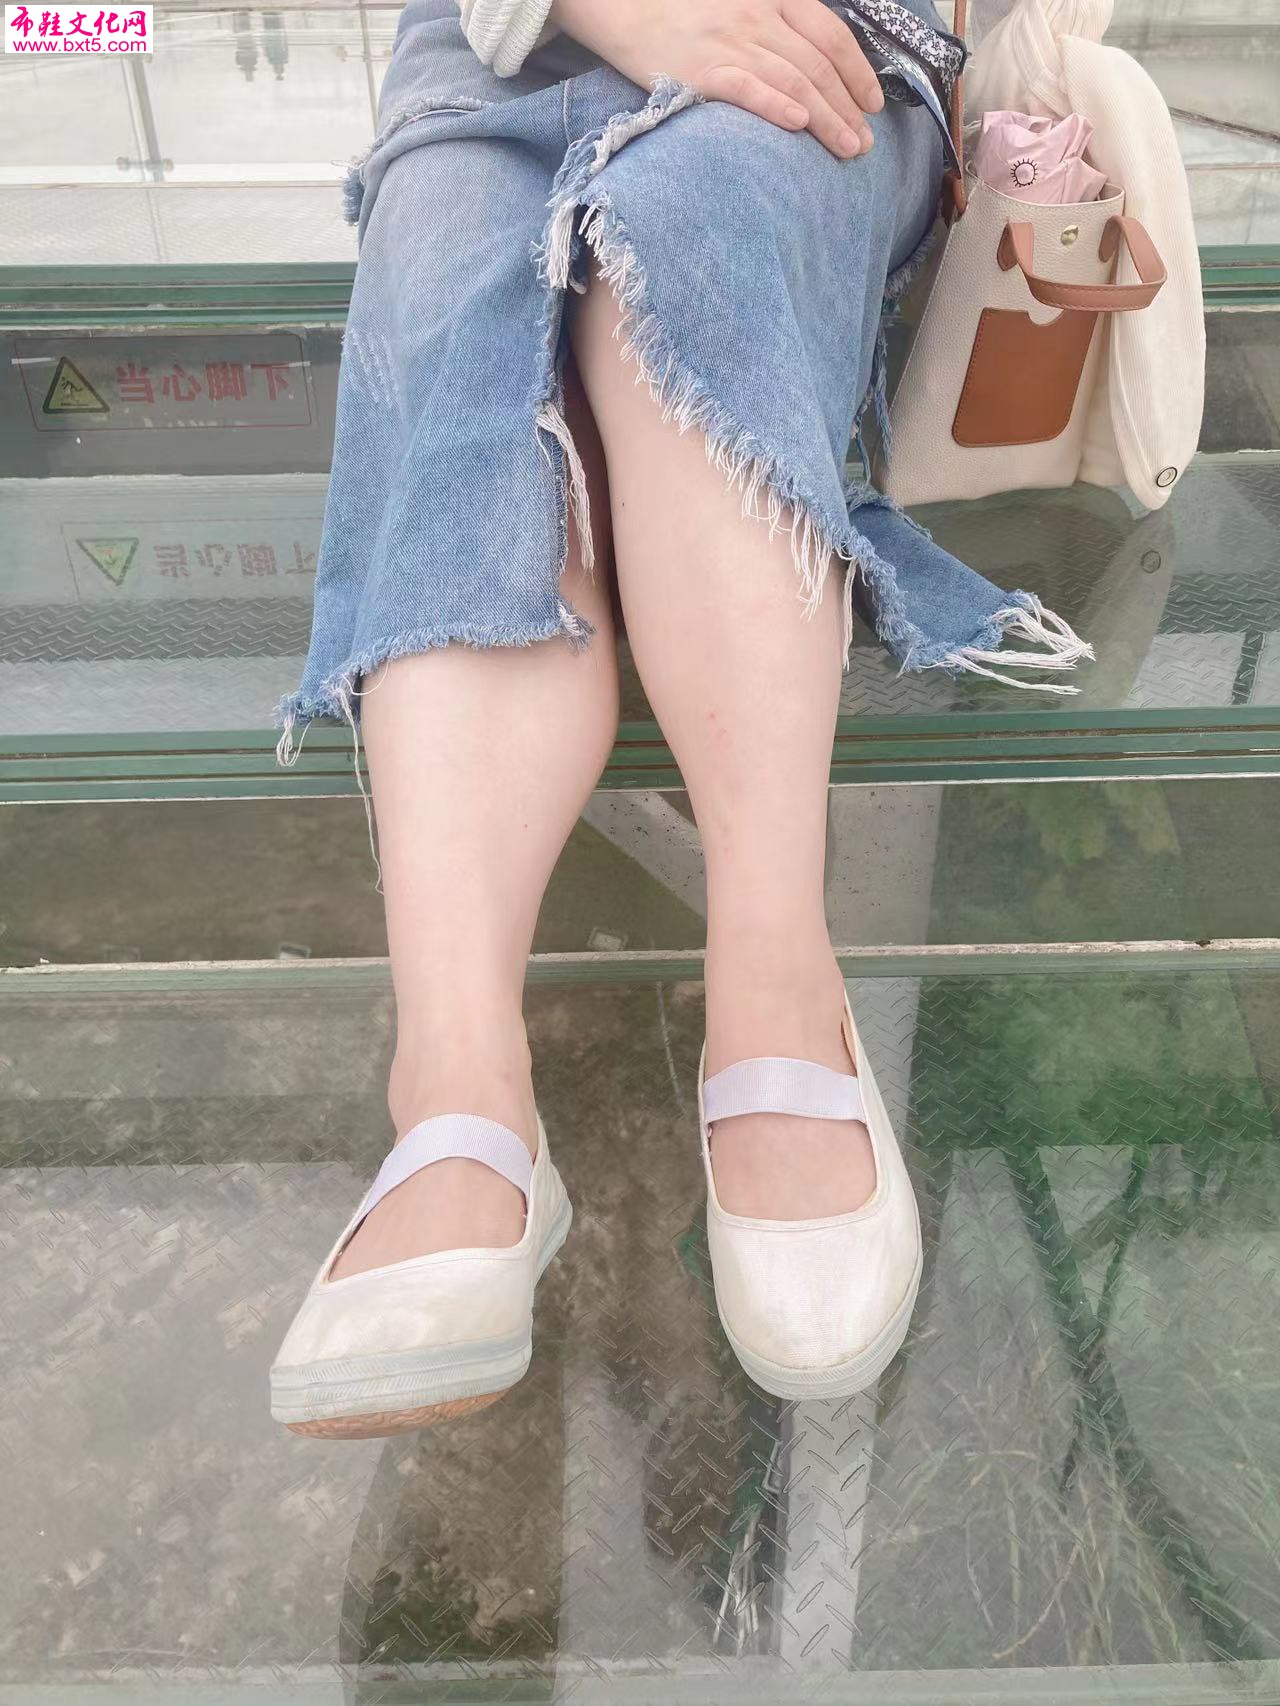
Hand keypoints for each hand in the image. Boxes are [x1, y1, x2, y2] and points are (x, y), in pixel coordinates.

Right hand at [548, 0, 884, 157]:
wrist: (629, 14)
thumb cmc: (689, 19)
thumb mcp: (743, 7)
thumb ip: (780, 28)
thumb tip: (819, 73)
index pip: (831, 34)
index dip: (858, 71)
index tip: (874, 105)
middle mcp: (758, 17)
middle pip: (817, 66)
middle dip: (847, 107)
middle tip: (865, 143)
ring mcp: (732, 42)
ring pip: (793, 82)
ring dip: (827, 118)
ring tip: (848, 148)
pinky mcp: (704, 70)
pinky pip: (748, 88)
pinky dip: (776, 106)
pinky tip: (799, 124)